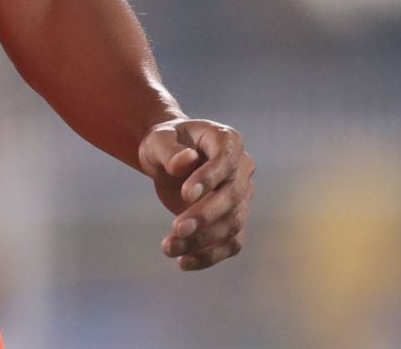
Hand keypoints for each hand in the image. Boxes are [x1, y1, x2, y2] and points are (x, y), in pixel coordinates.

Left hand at [137, 117, 253, 271]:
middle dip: (205, 216)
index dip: (208, 179)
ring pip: (232, 224)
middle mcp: (242, 167)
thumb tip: (186, 161)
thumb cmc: (165, 143)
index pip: (225, 161)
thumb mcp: (158, 139)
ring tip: (168, 248)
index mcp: (227, 139)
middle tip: (176, 228)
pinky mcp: (234, 218)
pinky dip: (210, 255)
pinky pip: (231, 243)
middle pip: (232, 197)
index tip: (184, 195)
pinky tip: (184, 262)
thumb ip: (170, 150)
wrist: (169, 158)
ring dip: (202, 240)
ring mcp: (242, 195)